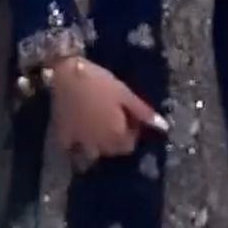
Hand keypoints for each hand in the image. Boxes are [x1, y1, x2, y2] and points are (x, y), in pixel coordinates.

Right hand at [51, 58, 166, 167]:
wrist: (67, 73)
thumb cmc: (100, 82)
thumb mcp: (126, 95)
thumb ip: (143, 113)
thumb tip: (164, 127)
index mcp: (116, 135)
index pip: (128, 146)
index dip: (131, 132)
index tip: (129, 118)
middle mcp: (98, 144)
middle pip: (111, 151)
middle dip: (115, 140)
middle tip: (113, 119)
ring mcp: (79, 142)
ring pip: (92, 154)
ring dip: (97, 146)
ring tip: (97, 127)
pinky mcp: (63, 136)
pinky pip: (71, 149)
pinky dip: (76, 147)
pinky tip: (78, 134)